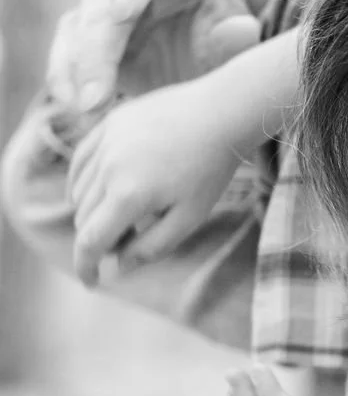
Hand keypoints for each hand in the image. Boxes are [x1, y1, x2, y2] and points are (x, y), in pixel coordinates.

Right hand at [47, 0, 259, 113]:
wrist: (206, 68)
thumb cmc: (224, 48)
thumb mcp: (235, 48)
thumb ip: (237, 42)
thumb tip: (243, 28)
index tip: (123, 12)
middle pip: (101, 0)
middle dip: (97, 49)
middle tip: (97, 96)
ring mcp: (106, 6)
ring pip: (77, 24)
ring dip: (78, 68)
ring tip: (87, 110)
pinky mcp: (88, 34)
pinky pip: (66, 50)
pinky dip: (66, 78)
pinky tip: (75, 107)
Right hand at [67, 74, 245, 285]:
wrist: (219, 113)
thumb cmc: (209, 170)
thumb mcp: (188, 218)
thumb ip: (151, 247)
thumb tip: (118, 266)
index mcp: (128, 196)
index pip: (90, 241)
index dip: (85, 267)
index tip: (91, 282)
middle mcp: (108, 168)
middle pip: (84, 218)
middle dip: (99, 239)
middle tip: (130, 241)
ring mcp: (104, 143)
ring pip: (79, 192)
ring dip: (92, 212)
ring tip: (128, 213)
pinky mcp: (107, 125)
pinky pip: (81, 162)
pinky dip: (84, 183)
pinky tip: (103, 190)